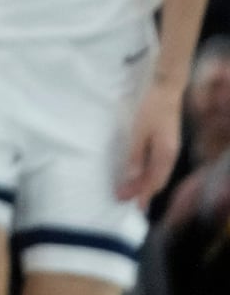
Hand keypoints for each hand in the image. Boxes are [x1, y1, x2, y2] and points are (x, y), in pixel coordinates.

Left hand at [117, 81, 182, 206]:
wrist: (165, 89)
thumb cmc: (151, 109)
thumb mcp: (139, 132)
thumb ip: (135, 155)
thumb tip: (131, 178)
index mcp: (165, 154)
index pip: (153, 181)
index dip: (142, 194)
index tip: (131, 205)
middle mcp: (170, 155)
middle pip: (156, 179)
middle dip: (141, 191)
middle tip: (124, 200)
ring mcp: (169, 149)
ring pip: (157, 173)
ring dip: (144, 183)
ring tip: (130, 192)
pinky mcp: (165, 143)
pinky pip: (157, 164)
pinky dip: (147, 173)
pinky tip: (139, 174)